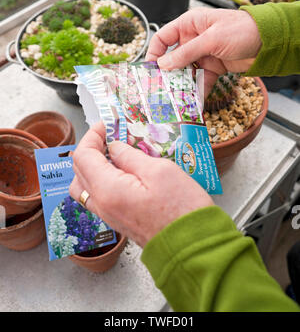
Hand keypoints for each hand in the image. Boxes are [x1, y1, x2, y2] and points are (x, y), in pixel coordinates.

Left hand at [69, 122, 213, 246]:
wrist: (193, 246)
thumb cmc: (181, 209)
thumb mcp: (159, 171)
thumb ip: (131, 156)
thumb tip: (115, 146)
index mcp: (108, 189)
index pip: (83, 156)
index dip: (93, 135)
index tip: (109, 124)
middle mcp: (102, 204)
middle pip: (79, 170)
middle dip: (92, 147)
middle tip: (113, 134)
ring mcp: (109, 214)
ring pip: (85, 185)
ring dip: (95, 163)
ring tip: (117, 151)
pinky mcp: (118, 220)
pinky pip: (99, 195)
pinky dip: (103, 178)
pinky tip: (124, 169)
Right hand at [146, 7, 261, 95]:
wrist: (268, 41)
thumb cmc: (242, 29)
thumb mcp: (211, 39)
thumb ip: (186, 53)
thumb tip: (163, 65)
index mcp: (190, 24)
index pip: (163, 37)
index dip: (154, 52)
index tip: (149, 69)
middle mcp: (194, 39)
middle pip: (173, 58)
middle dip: (167, 74)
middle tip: (160, 89)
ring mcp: (203, 54)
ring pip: (186, 72)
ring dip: (181, 86)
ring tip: (175, 100)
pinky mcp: (214, 67)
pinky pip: (201, 81)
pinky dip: (197, 92)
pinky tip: (193, 103)